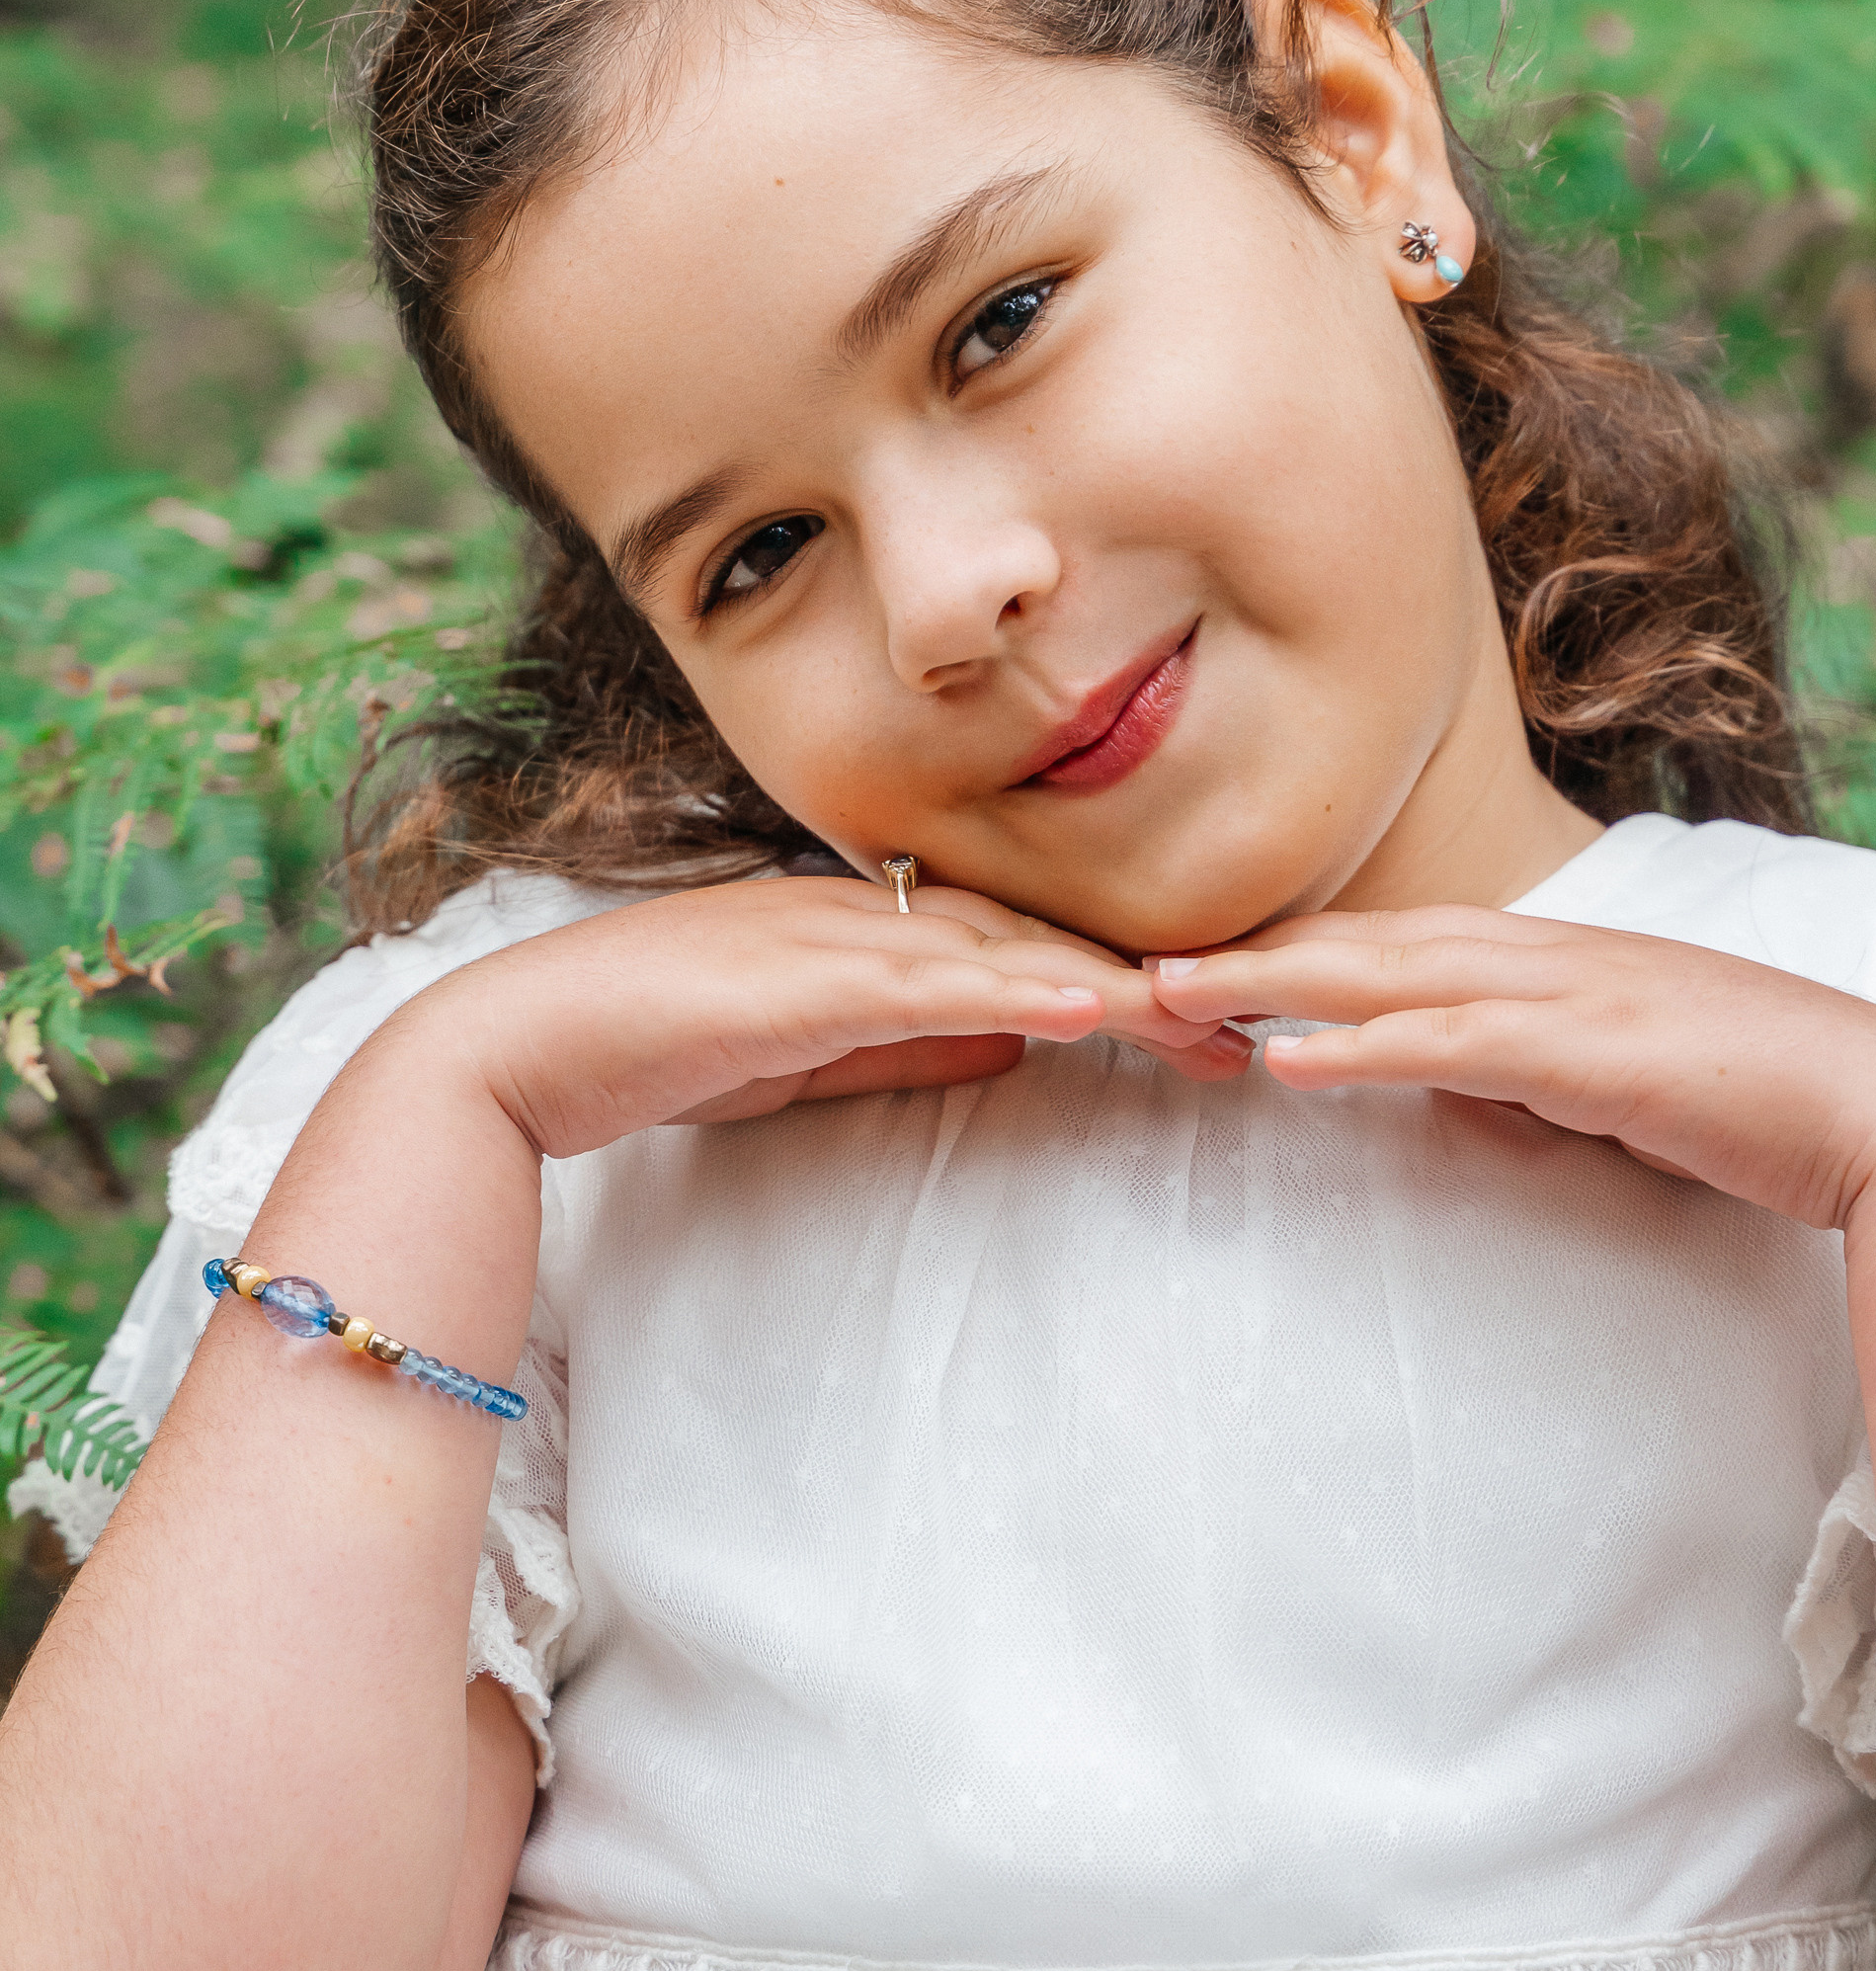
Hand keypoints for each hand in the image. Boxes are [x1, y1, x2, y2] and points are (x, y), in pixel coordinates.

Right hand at [408, 871, 1252, 1164]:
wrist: (516, 1051)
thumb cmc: (656, 1048)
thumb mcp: (816, 1053)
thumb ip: (913, 1044)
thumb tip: (1018, 1046)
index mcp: (875, 928)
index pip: (1028, 945)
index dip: (1130, 976)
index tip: (1224, 1014)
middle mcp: (867, 917)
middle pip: (1041, 941)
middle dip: (1155, 980)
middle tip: (1265, 1015)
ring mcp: (833, 942)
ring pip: (1003, 956)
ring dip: (1114, 987)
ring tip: (1217, 1016)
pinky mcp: (796, 986)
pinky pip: (925, 989)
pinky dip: (1015, 998)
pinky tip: (1093, 1013)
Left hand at [1148, 904, 1875, 1232]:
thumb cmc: (1763, 1102)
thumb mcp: (1622, 1080)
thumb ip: (1536, 1069)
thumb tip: (1459, 1082)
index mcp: (1558, 958)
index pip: (1401, 944)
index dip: (1300, 954)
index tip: (1208, 967)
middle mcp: (1552, 955)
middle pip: (1372, 942)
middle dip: (1255, 951)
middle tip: (1143, 965)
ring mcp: (1572, 995)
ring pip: (1394, 977)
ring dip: (1275, 984)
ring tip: (1173, 996)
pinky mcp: (1593, 1053)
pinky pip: (1455, 1045)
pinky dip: (1366, 1047)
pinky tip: (1290, 1062)